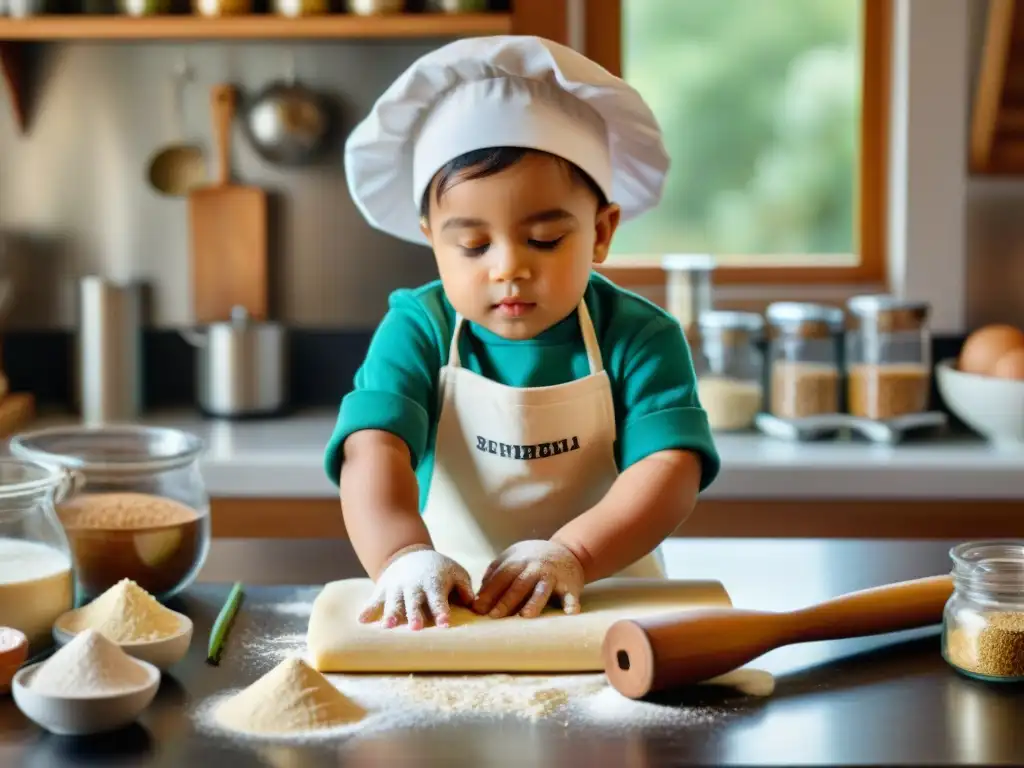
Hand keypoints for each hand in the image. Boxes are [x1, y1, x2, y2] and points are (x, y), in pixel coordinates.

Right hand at [359, 547, 473, 629]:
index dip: (441, 611)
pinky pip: (374, 600)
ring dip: (391, 613)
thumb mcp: (456, 572)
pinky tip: (362, 621)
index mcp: (434, 583)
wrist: (411, 555)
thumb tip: (473, 603)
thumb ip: (465, 587)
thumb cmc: (439, 570)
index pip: (438, 599)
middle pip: (414, 601)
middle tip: (415, 628)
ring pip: (393, 602)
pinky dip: (368, 610)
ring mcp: (396, 588)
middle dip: (414, 614)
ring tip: (388, 626)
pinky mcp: (383, 590)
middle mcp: (414, 586)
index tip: (444, 624)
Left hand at [472, 540, 584, 618]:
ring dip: (534, 602)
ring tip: (525, 616)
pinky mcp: (570, 585)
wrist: (568, 551)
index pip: (501, 577)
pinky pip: (570, 596)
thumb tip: (477, 594)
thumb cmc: (534, 559)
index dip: (489, 592)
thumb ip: (495, 572)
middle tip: (494, 616)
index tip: (477, 608)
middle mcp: (535, 568)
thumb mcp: (513, 557)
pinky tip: (570, 613)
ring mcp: (553, 576)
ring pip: (542, 589)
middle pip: (518, 584)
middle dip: (506, 600)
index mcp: (519, 561)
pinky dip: (571, 604)